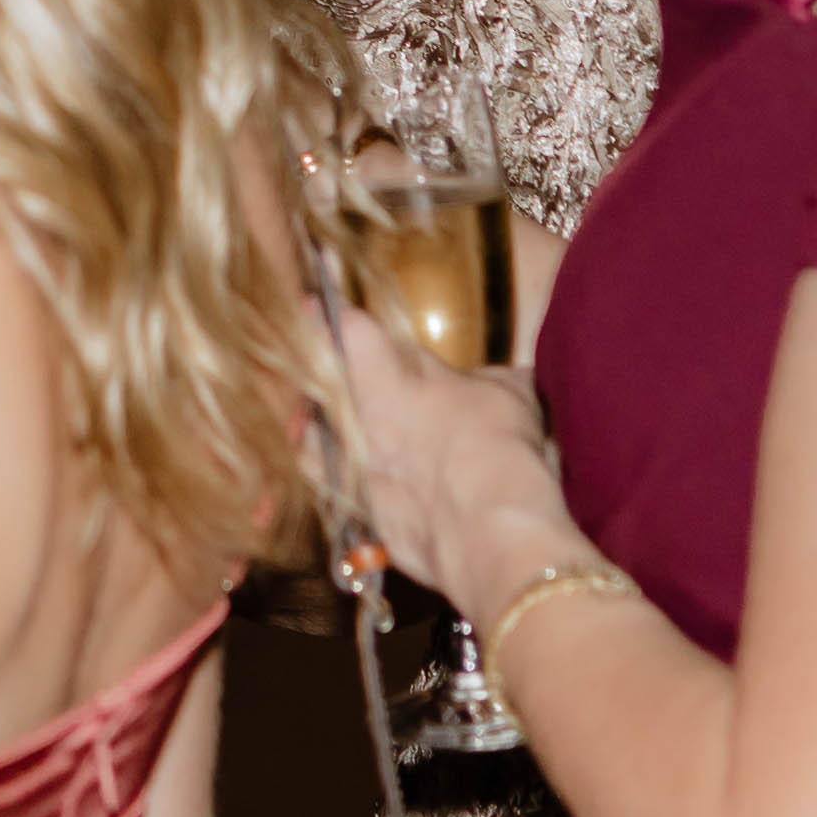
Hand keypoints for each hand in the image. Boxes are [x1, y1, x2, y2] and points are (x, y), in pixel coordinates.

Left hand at [334, 307, 579, 613]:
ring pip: (306, 439)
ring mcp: (350, 469)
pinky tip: (348, 484)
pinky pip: (329, 492)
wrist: (490, 531)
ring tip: (317, 424)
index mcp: (386, 373)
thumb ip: (495, 379)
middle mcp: (356, 417)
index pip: (345, 324)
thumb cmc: (497, 449)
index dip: (328, 302)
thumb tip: (506, 376)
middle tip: (305, 355)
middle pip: (311, 382)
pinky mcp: (357, 518)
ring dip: (311, 430)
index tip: (314, 285)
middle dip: (308, 367)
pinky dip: (335, 485)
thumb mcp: (511, 395)